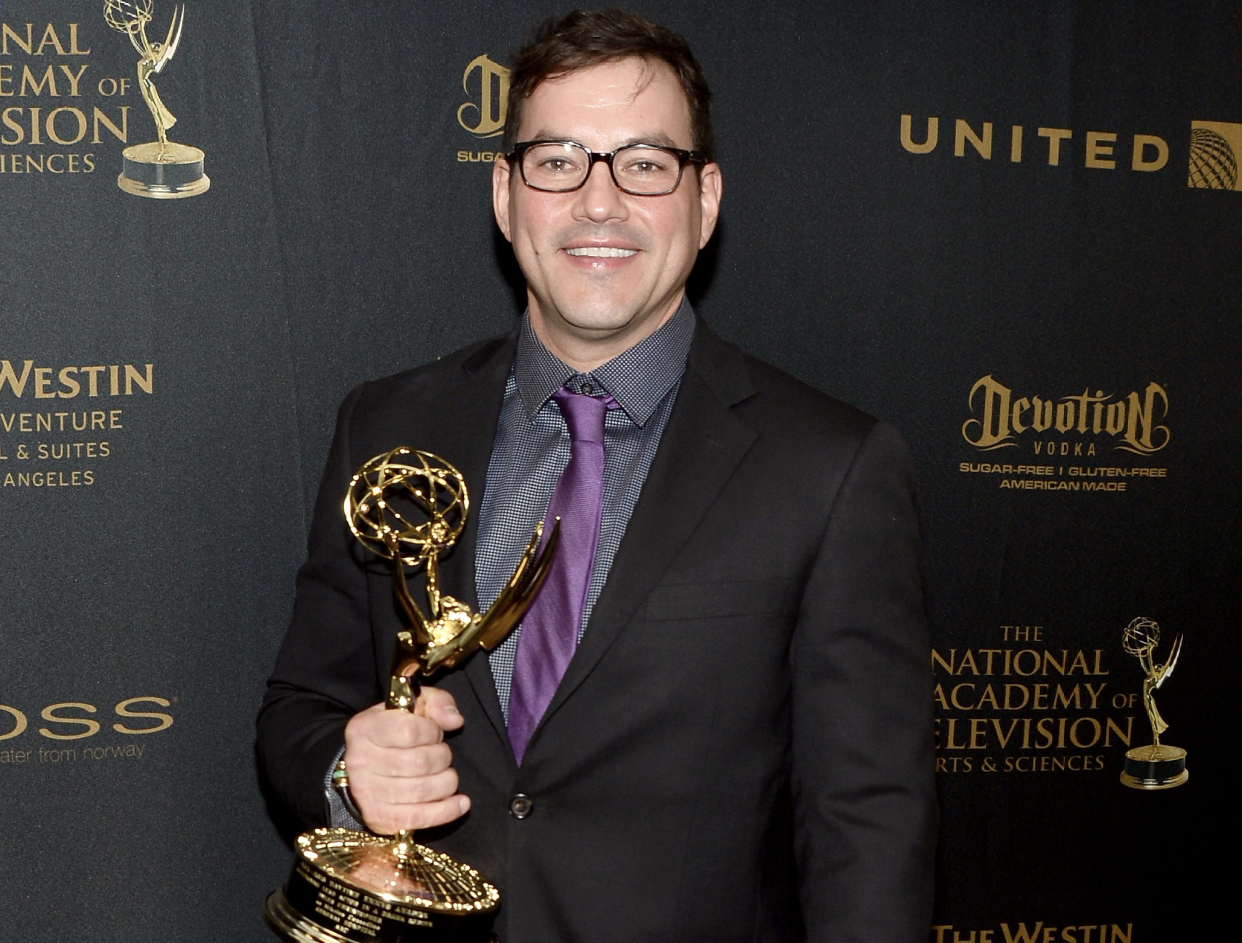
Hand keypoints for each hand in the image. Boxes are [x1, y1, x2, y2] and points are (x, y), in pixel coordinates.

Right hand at [342, 687, 468, 834]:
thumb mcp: (415, 705)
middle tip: (442, 755)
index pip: (410, 731)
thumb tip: (454, 720)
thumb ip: (437, 702)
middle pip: (419, 763)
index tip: (434, 734)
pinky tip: (462, 803)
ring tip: (448, 775)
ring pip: (422, 790)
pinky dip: (447, 811)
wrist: (368, 764)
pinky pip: (418, 818)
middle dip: (443, 758)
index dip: (432, 732)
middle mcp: (360, 761)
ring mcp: (366, 792)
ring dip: (447, 782)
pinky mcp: (378, 818)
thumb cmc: (396, 730)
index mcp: (365, 728)